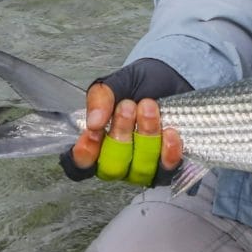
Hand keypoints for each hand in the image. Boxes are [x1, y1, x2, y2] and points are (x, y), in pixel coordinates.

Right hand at [64, 57, 188, 185]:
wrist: (170, 80)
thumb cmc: (138, 86)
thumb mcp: (116, 84)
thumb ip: (100, 98)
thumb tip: (93, 123)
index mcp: (97, 144)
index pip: (81, 165)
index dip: (84, 155)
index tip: (93, 132)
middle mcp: (118, 162)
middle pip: (112, 166)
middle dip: (120, 135)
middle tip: (128, 106)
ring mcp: (142, 168)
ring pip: (139, 168)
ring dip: (145, 135)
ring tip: (149, 106)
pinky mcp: (166, 167)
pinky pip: (165, 170)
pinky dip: (167, 151)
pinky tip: (170, 132)